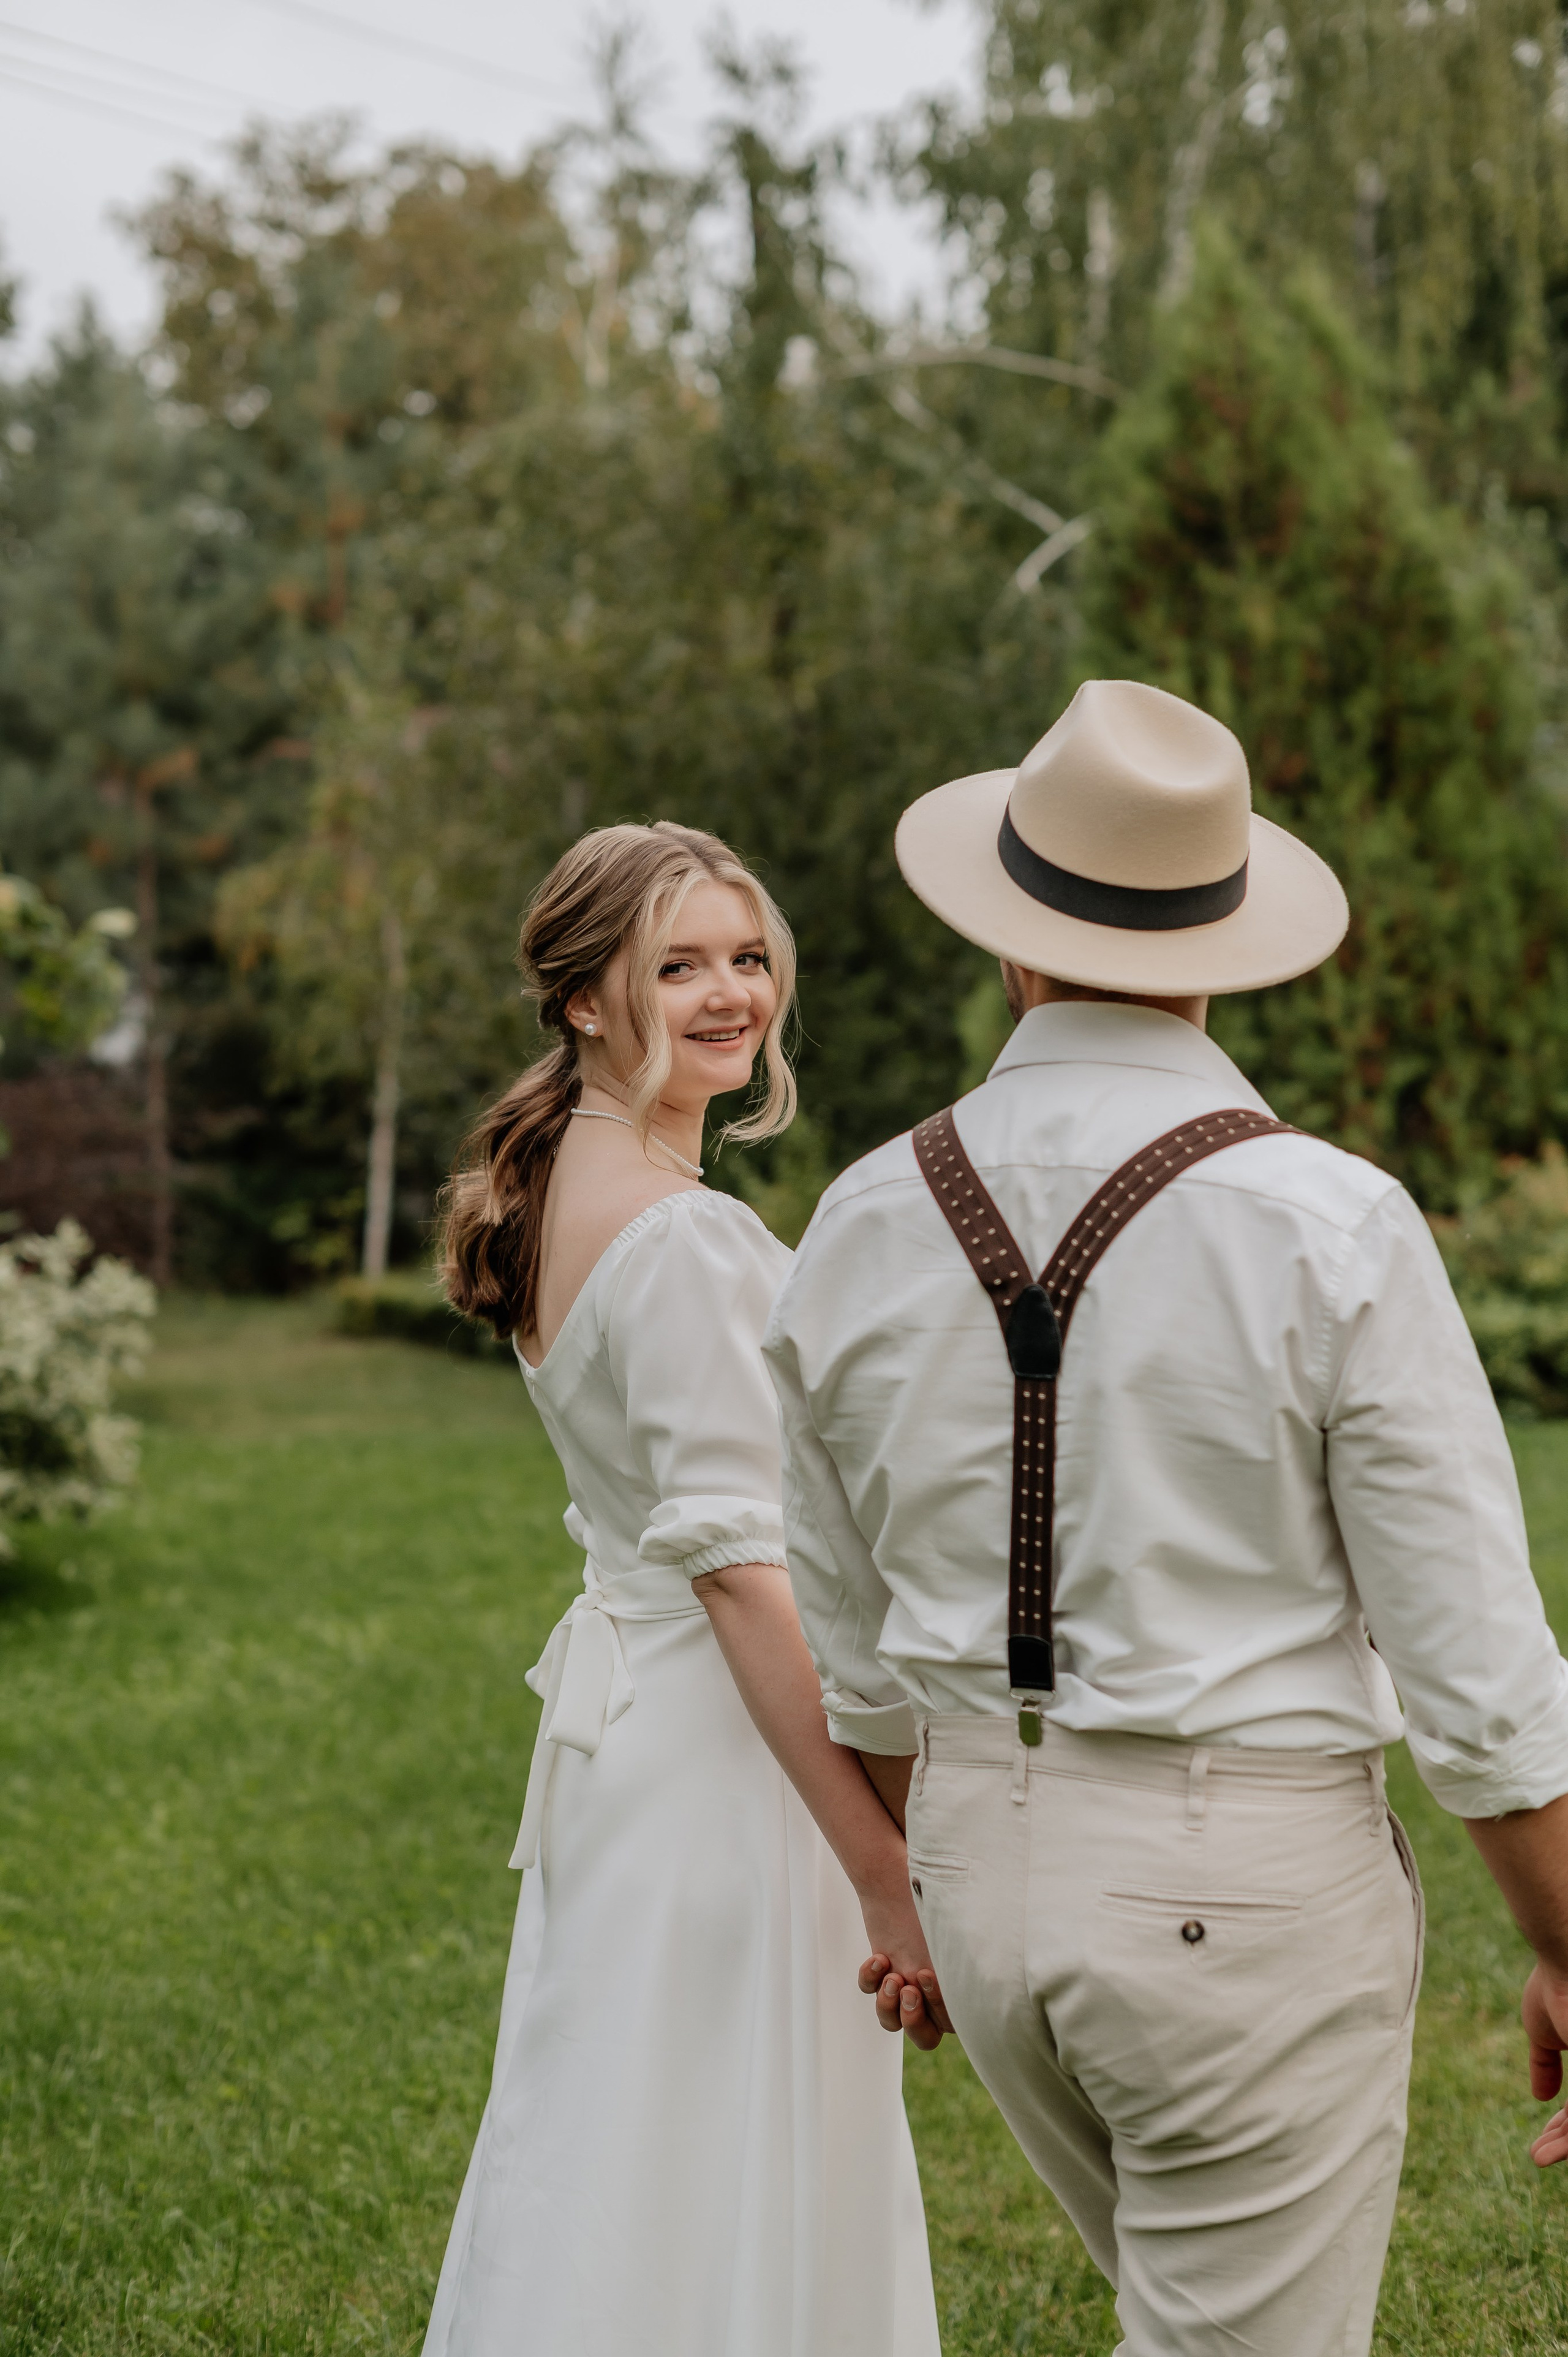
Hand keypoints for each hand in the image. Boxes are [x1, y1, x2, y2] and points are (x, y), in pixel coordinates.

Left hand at [855, 1872, 952, 2050]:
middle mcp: (931, 1987)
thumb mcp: (951, 1930)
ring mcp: (905, 1978)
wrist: (894, 1874)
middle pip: (925, 2037)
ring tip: (891, 1975)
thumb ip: (959, 1962)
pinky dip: (870, 1979)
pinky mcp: (882, 1967)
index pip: (955, 2025)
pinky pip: (869, 1990)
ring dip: (889, 2007)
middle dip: (914, 2022)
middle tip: (908, 1988)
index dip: (940, 2010)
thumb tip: (953, 1983)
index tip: (926, 1975)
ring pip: (892, 2022)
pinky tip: (878, 1957)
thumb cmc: (931, 1897)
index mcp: (956, 1980)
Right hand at [1524, 1963, 1567, 2163]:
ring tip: (1538, 2157)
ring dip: (1566, 2145)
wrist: (1564, 1960)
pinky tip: (1548, 2150)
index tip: (1542, 2140)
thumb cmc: (1555, 1986)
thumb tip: (1541, 2096)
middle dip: (1565, 2140)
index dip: (1563, 2125)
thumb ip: (1545, 2063)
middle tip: (1538, 2155)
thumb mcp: (1546, 2032)